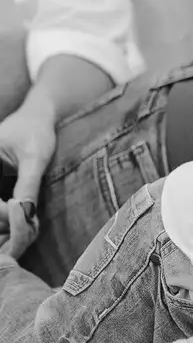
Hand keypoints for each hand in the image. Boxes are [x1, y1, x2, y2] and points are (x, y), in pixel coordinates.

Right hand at [0, 103, 55, 257]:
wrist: (39, 118)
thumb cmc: (36, 132)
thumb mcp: (35, 158)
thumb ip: (29, 184)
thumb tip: (26, 213)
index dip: (1, 211)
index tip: (23, 216)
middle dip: (3, 217)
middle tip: (26, 224)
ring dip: (5, 217)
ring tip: (27, 221)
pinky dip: (7, 211)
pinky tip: (23, 216)